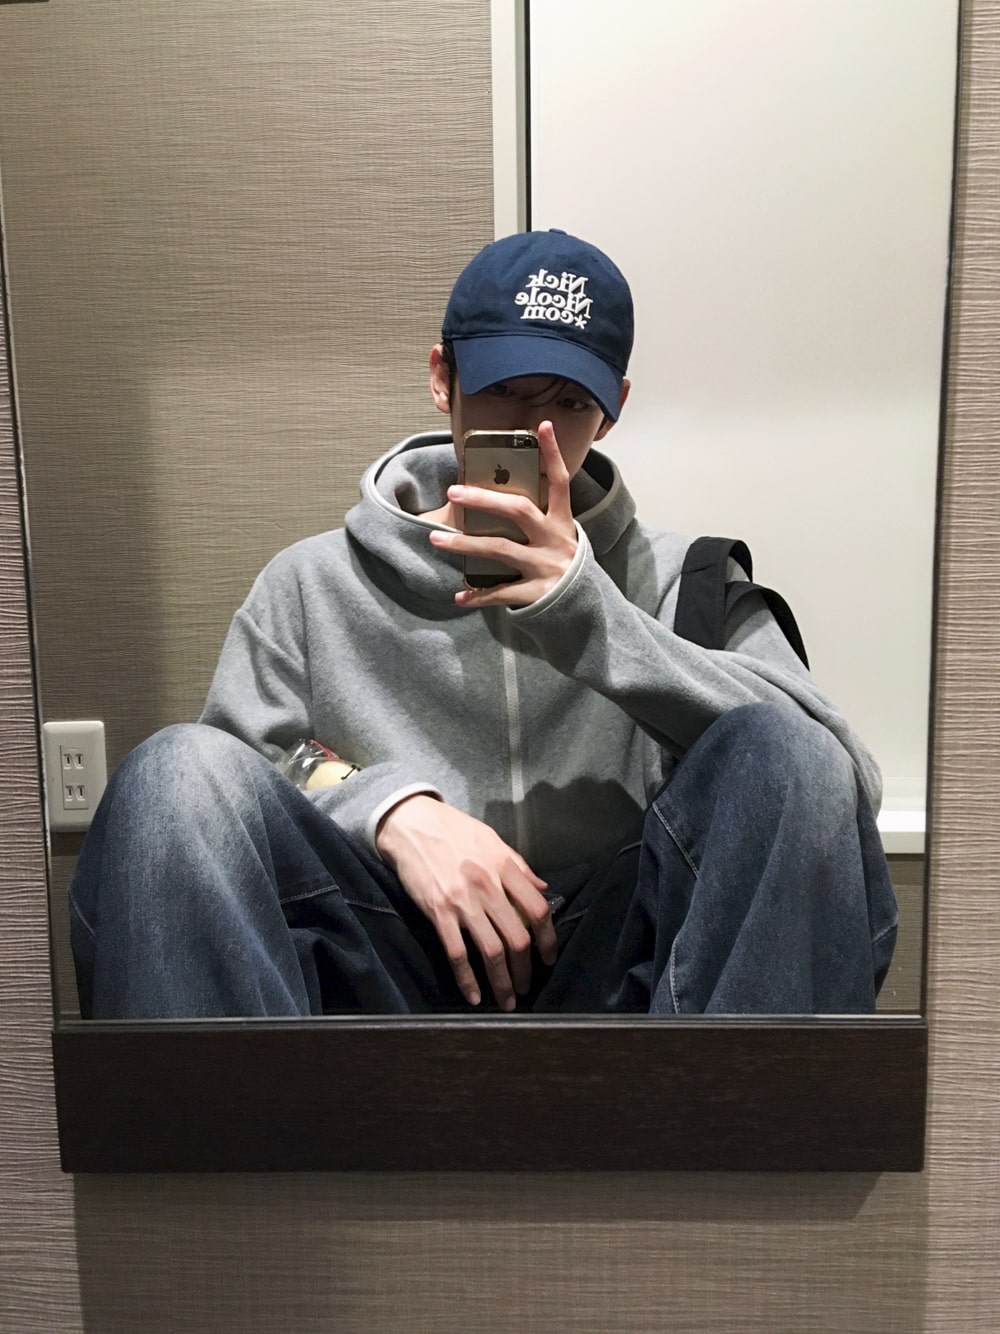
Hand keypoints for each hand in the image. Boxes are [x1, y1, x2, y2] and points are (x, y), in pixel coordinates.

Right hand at [375, 795, 556, 1010]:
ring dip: (502, 982)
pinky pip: (457, 953)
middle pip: (518, 938)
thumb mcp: (493, 840)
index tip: (548, 957)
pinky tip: (473, 995)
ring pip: (491, 951)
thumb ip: (519, 867)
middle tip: (526, 987)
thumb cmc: (454, 830)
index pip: (538, 910)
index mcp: (505, 868)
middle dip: (525, 970)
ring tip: (506, 1000)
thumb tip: (543, 889)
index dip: (548, 939)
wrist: (413, 824)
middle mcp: (488, 887)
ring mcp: (462, 902)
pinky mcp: (438, 912)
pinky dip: (467, 979)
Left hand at [428, 420, 576, 608]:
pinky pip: (501, 592)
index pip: (560, 481)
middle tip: (454, 491)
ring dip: (464, 544)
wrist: (587, 609)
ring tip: (435, 539)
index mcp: (562, 522)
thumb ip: (539, 518)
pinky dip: (478, 595)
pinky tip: (459, 596)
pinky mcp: (537, 593)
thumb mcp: (560, 537)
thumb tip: (498, 495)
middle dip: (484, 499)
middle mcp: (555, 540)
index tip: (543, 425)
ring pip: (500, 550)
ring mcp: (547, 567)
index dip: (553, 453)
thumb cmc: (564, 565)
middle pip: (519, 510)